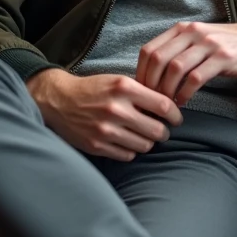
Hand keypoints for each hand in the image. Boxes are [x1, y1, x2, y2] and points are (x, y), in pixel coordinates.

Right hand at [26, 69, 182, 161]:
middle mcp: (116, 109)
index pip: (163, 105)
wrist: (59, 101)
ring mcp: (106, 129)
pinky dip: (132, 151)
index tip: (177, 119)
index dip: (175, 115)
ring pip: (144, 145)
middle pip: (157, 130)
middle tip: (163, 131)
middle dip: (164, 132)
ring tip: (145, 136)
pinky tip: (128, 142)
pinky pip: (128, 155)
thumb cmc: (94, 90)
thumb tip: (170, 106)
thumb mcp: (118, 81)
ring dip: (148, 142)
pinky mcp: (97, 145)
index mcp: (124, 88)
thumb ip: (142, 92)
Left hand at [136, 18, 236, 106]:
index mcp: (183, 29)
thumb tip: (152, 74)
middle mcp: (193, 33)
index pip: (150, 49)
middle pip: (159, 59)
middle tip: (152, 101)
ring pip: (176, 68)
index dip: (141, 73)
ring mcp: (209, 44)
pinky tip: (183, 102)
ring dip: (167, 90)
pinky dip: (185, 93)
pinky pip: (196, 78)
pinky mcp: (224, 58)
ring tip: (168, 104)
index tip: (142, 91)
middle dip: (151, 84)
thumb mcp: (199, 39)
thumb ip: (178, 49)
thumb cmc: (227, 44)